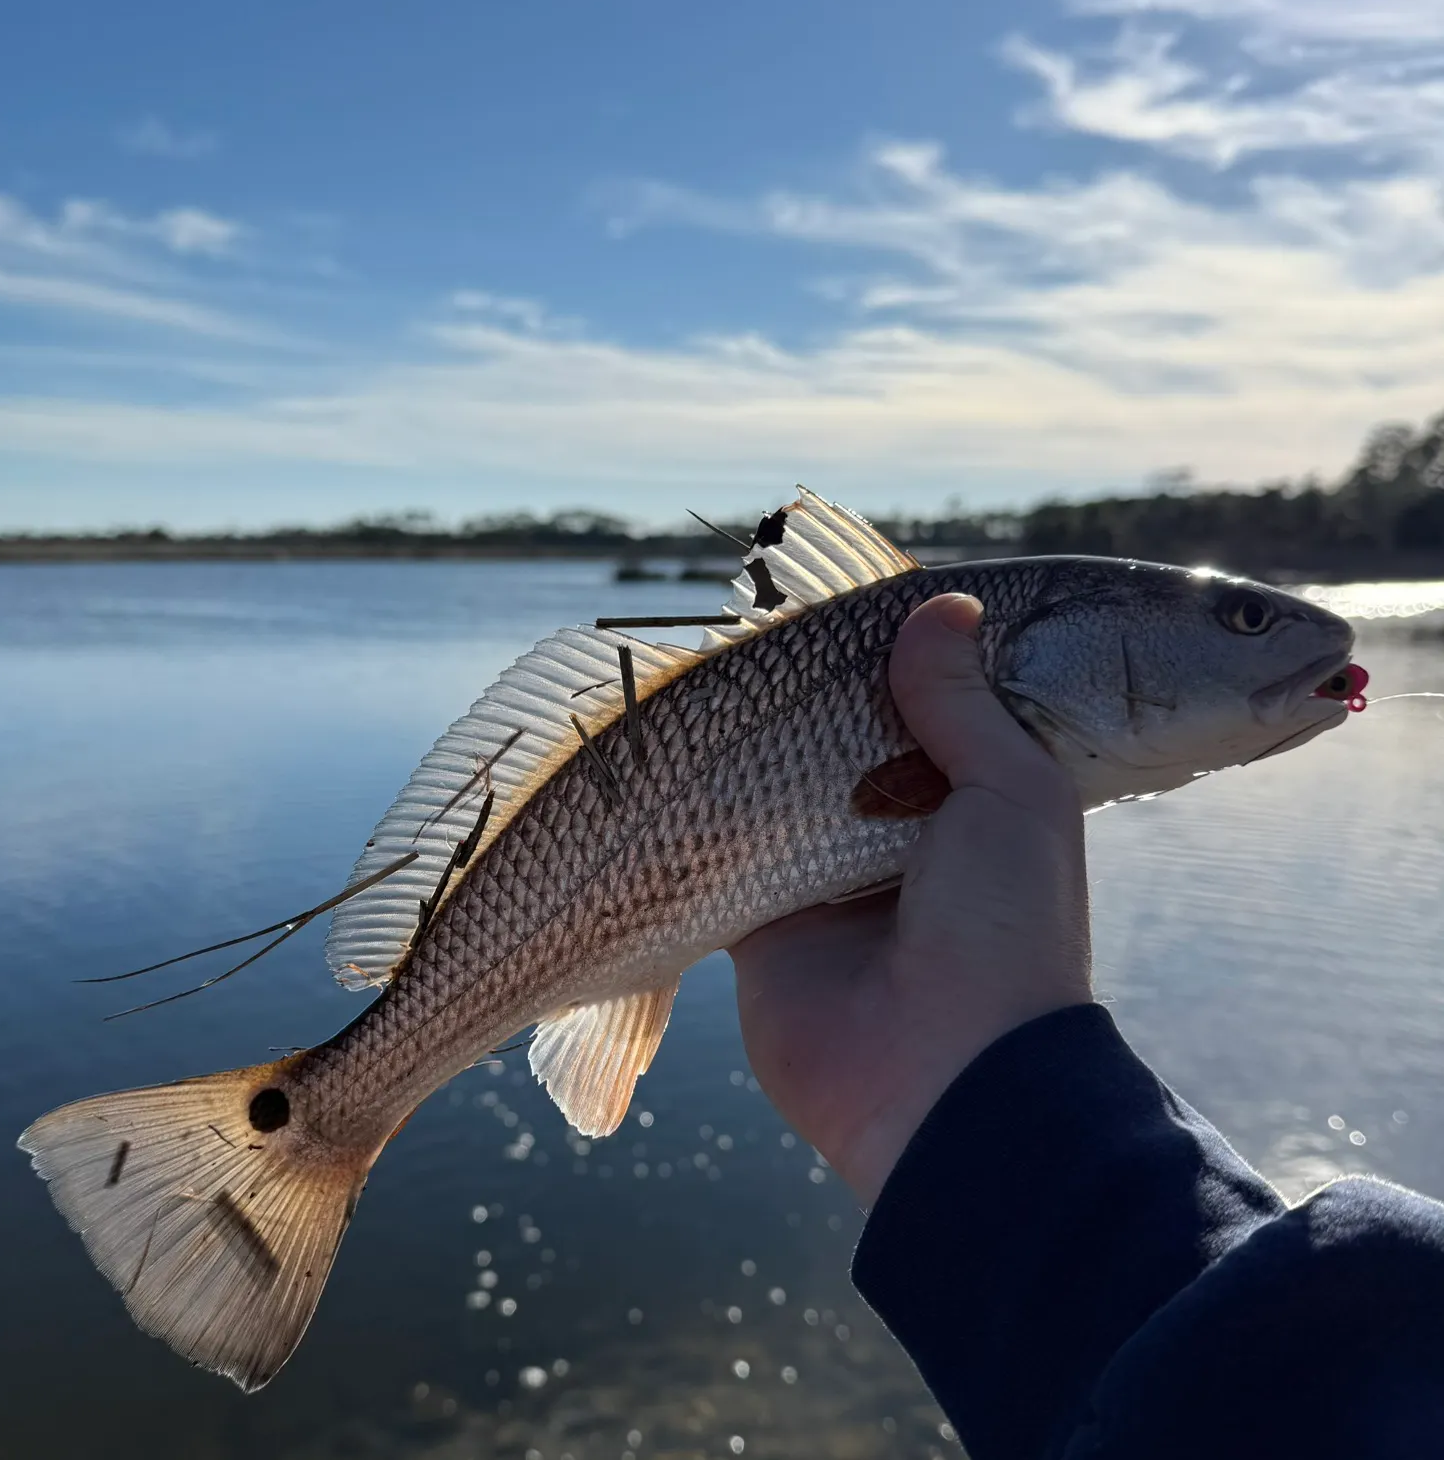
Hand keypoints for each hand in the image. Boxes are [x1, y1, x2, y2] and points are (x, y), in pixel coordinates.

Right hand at [730, 594, 1092, 1205]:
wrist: (943, 1086)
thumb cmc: (1004, 931)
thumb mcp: (1012, 795)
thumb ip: (964, 704)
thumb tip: (940, 607)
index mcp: (977, 804)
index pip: (931, 710)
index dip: (894, 661)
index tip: (852, 603)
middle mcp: (901, 835)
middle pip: (846, 743)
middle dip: (811, 695)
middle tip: (766, 625)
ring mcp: (828, 877)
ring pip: (780, 787)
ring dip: (754, 744)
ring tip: (714, 665)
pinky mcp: (760, 918)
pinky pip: (723, 847)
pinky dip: (705, 808)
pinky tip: (677, 743)